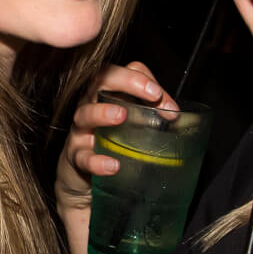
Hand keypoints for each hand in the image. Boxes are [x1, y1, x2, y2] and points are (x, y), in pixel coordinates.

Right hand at [55, 61, 169, 215]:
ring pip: (84, 114)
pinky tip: (113, 166)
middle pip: (99, 80)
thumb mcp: (133, 127)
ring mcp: (80, 132)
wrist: (84, 180)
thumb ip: (154, 117)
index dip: (141, 78)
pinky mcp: (75, 158)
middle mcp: (90, 107)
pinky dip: (97, 161)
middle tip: (152, 94)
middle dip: (125, 81)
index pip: (121, 72)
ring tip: (121, 116)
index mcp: (106, 96)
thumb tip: (177, 115)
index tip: (161, 96)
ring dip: (102, 112)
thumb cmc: (111, 146)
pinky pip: (82, 157)